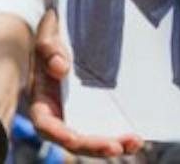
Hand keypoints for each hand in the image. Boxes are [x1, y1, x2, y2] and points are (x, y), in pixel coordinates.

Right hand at [27, 9, 143, 157]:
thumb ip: (49, 49)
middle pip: (72, 139)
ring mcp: (78, 115)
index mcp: (43, 101)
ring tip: (134, 143)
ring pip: (91, 139)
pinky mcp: (96, 110)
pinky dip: (120, 135)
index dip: (58, 134)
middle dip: (93, 146)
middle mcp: (60, 114)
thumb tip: (61, 68)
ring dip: (111, 145)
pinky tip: (137, 139)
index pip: (46, 124)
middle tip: (116, 147)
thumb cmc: (54, 37)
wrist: (69, 33)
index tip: (73, 139)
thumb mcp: (48, 36)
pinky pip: (106, 128)